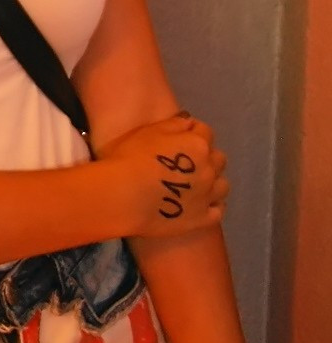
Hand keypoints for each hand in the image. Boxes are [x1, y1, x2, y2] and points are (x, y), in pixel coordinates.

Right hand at [97, 115, 227, 238]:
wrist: (121, 196)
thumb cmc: (129, 159)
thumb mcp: (147, 131)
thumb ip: (173, 124)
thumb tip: (189, 123)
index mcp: (197, 144)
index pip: (204, 131)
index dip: (192, 132)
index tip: (179, 138)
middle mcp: (209, 169)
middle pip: (218, 158)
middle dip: (206, 156)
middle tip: (186, 162)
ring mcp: (207, 196)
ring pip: (222, 185)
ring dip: (212, 181)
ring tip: (196, 184)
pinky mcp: (202, 219)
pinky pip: (218, 211)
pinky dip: (212, 205)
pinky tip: (200, 204)